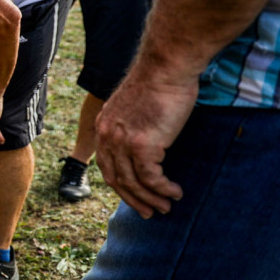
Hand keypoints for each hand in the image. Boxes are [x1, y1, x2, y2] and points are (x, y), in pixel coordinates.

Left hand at [95, 69, 196, 218]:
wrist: (166, 66)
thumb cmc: (158, 82)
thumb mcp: (135, 107)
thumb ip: (133, 126)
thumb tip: (146, 146)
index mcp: (103, 127)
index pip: (106, 165)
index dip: (121, 185)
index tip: (135, 196)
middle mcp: (107, 136)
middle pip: (117, 179)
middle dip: (134, 199)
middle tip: (149, 213)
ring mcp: (123, 142)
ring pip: (135, 182)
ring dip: (151, 199)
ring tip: (166, 207)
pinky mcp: (143, 145)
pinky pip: (152, 178)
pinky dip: (164, 189)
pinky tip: (176, 193)